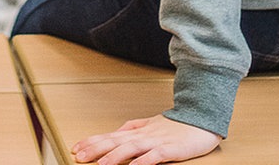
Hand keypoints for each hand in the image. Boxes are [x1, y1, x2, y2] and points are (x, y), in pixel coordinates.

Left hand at [72, 115, 220, 164]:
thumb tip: (116, 131)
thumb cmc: (177, 125)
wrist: (202, 119)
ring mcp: (157, 141)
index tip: (76, 148)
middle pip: (116, 141)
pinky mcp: (171, 149)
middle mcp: (144, 134)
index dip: (92, 142)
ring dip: (115, 156)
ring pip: (132, 148)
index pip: (110, 135)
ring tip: (101, 164)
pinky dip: (144, 161)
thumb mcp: (151, 124)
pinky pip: (156, 156)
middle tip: (79, 156)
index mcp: (138, 130)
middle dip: (96, 149)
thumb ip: (133, 127)